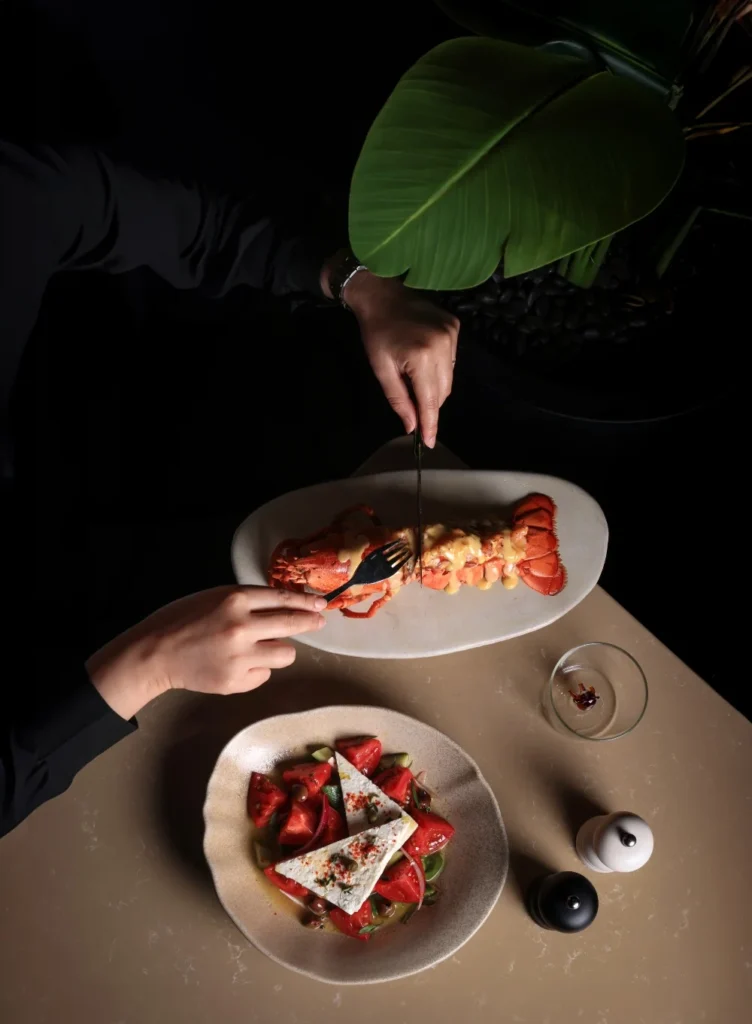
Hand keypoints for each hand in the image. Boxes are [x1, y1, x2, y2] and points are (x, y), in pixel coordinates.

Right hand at [86, 586, 325, 719]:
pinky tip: (239, 665)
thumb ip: (247, 601)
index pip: (284, 598)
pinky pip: (265, 675)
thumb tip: (284, 605)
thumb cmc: (183, 619)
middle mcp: (242, 626)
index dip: (306, 602)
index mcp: (236, 599)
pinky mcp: (236, 681)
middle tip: (318, 622)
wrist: (156, 652)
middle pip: (293, 625)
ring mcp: (240, 656)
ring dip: (281, 650)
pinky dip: (258, 670)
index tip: (321, 604)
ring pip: (286, 654)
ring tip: (264, 649)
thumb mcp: (215, 597)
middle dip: (310, 623)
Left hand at [323, 262, 458, 447]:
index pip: (430, 400)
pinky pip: (451, 360)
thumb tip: (411, 426)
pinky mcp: (455, 327)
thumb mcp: (381, 369)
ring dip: (435, 386)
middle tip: (415, 409)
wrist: (383, 295)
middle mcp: (442, 345)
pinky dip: (439, 368)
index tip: (429, 443)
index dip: (430, 423)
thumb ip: (399, 400)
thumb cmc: (376, 333)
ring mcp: (451, 334)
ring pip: (449, 377)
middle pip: (443, 391)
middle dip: (430, 405)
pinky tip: (424, 360)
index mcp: (420, 357)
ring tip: (415, 377)